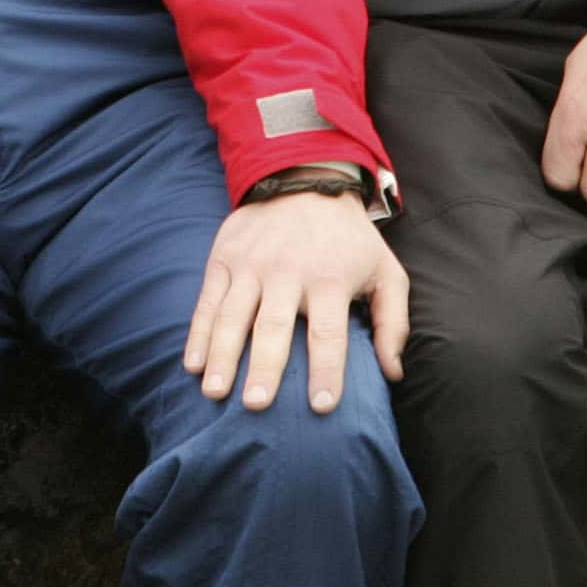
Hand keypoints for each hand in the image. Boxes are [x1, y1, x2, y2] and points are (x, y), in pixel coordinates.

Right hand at [183, 190, 407, 413]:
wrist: (304, 180)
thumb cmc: (349, 240)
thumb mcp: (386, 272)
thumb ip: (393, 323)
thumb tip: (393, 373)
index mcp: (329, 279)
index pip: (328, 332)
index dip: (327, 369)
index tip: (321, 406)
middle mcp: (287, 272)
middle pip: (273, 326)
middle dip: (264, 366)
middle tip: (256, 404)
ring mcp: (250, 264)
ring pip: (232, 315)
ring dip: (222, 355)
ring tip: (215, 392)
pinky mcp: (224, 258)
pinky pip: (208, 299)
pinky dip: (198, 332)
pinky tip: (193, 363)